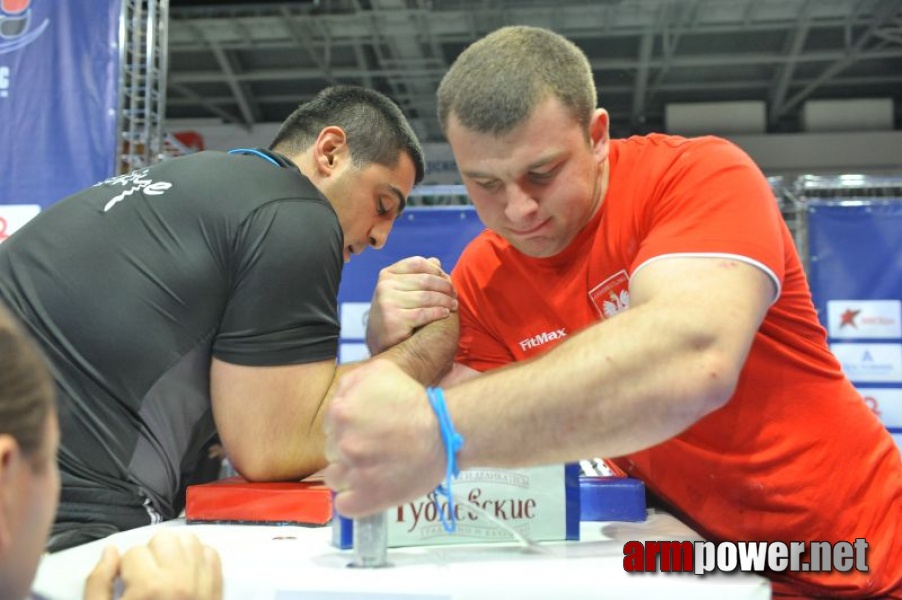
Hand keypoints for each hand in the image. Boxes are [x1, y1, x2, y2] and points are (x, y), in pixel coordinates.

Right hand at [83, 530, 222, 599]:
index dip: (125, 569)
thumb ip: (98, 583)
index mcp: (149, 588)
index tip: (126, 587)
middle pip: (164, 539)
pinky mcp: (217, 590)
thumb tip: (110, 551)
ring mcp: (204, 583)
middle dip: (150, 556)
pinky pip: (211, 554)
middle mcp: (181, 580)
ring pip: (190, 540)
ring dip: (175, 552)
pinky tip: (184, 575)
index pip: (133, 553)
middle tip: (145, 580)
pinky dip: (197, 558)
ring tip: (165, 574)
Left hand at [324, 359, 445, 516]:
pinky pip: (344, 505)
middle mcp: (342, 443)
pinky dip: (354, 500)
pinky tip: (370, 490)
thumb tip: (340, 398)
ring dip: (349, 475)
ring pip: (334, 478)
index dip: (348, 428)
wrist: (445, 432)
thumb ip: (351, 382)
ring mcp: (353, 473)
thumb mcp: (381, 372)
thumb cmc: (415, 402)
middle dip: (349, 449)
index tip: (367, 431)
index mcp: (341, 412)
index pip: (330, 426)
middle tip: (375, 448)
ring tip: (374, 469)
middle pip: (332, 451)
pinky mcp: (365, 499)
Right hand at [365, 256, 457, 353]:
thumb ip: (418, 276)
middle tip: (455, 294)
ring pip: (427, 297)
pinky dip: (438, 312)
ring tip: (454, 305)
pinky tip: (445, 313)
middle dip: (445, 286)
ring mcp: (387, 302)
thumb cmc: (397, 313)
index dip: (436, 270)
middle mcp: (385, 286)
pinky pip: (424, 313)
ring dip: (445, 300)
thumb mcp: (402, 291)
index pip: (418, 263)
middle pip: (425, 280)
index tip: (448, 279)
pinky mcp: (394, 319)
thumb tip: (436, 261)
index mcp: (387, 274)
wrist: (382, 344)